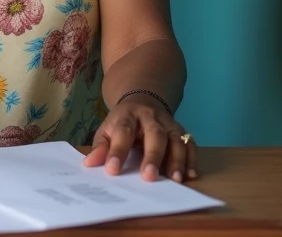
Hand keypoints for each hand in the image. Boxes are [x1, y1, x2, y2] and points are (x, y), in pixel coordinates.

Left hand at [83, 94, 197, 182]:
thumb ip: (100, 147)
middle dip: (152, 156)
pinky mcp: (182, 131)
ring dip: (177, 160)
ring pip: (176, 139)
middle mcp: (150, 117)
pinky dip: (192, 159)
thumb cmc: (122, 122)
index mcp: (127, 116)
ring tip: (175, 180)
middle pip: (154, 134)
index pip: (122, 132)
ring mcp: (168, 123)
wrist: (142, 101)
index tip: (113, 170)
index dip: (117, 151)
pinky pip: (190, 143)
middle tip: (149, 177)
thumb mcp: (107, 129)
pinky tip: (190, 175)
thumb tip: (89, 164)